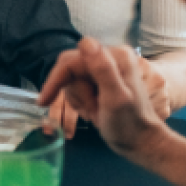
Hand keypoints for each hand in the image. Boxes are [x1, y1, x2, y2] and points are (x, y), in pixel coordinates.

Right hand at [38, 37, 168, 160]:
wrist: (141, 143)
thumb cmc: (129, 125)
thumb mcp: (115, 98)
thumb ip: (102, 69)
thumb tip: (85, 42)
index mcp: (116, 56)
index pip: (71, 60)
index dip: (56, 80)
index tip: (44, 101)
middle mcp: (111, 56)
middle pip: (71, 69)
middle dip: (76, 94)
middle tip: (91, 111)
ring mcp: (106, 67)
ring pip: (72, 79)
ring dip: (79, 100)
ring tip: (96, 113)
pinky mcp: (101, 79)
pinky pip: (78, 85)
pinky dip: (81, 101)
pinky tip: (95, 111)